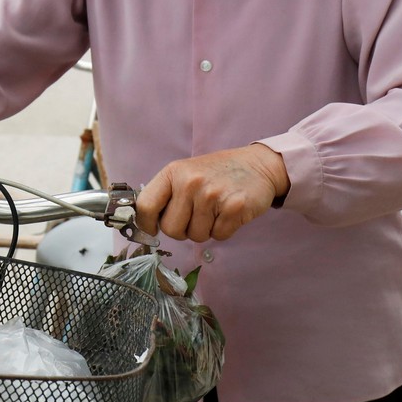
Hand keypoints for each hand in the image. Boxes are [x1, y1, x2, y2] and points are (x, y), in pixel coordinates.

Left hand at [134, 144, 289, 242]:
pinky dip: (223, 230)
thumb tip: (143, 220)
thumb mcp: (185, 172)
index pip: (145, 206)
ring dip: (205, 229)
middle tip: (195, 215)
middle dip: (182, 230)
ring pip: (196, 236)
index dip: (146, 224)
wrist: (258, 165)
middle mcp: (190, 182)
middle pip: (171, 229)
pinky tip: (227, 213)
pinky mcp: (234, 208)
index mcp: (173, 172)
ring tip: (214, 210)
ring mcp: (212, 195)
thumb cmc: (217, 172)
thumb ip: (165, 193)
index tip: (152, 228)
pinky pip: (219, 236)